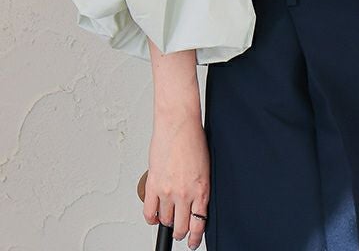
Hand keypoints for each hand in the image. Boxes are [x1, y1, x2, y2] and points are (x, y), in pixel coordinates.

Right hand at [142, 109, 210, 249]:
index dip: (195, 238)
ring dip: (167, 221)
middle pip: (181, 227)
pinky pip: (149, 212)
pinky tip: (155, 214)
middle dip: (181, 232)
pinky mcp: (153, 184)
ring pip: (165, 220)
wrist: (179, 124)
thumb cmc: (193, 139)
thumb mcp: (205, 167)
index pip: (198, 224)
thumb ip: (199, 188)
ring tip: (169, 215)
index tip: (193, 242)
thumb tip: (196, 203)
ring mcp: (167, 191)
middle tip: (180, 230)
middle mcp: (184, 193)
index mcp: (201, 189)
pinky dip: (151, 217)